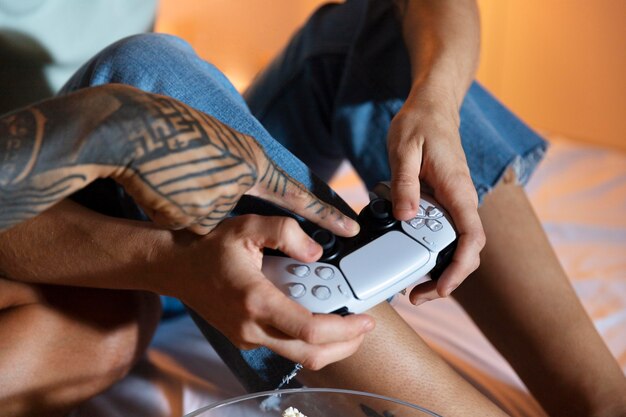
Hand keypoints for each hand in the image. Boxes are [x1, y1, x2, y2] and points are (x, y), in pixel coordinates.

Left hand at [107, 86, 358, 236]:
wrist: (124, 132)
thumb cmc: (163, 178)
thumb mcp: (201, 218)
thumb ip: (228, 225)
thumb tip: (236, 230)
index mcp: (255, 168)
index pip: (301, 197)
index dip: (326, 216)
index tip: (350, 227)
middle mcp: (248, 149)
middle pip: (289, 180)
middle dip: (310, 203)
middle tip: (334, 219)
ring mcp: (228, 140)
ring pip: (262, 174)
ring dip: (276, 195)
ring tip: (293, 212)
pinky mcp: (208, 137)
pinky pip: (239, 166)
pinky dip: (249, 186)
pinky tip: (244, 194)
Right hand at [158, 214, 374, 368]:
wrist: (175, 267)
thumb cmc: (208, 247)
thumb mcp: (247, 226)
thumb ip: (286, 232)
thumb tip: (315, 252)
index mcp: (256, 301)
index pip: (309, 330)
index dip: (344, 330)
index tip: (364, 320)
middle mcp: (251, 328)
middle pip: (310, 354)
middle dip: (345, 345)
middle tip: (363, 327)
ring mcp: (247, 338)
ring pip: (299, 357)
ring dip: (329, 346)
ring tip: (347, 325)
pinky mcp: (246, 339)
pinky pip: (285, 348)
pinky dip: (309, 340)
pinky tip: (318, 318)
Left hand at [386, 88, 484, 303]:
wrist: (432, 107)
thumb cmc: (420, 123)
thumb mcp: (404, 149)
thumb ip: (404, 183)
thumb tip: (404, 216)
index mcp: (457, 189)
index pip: (470, 237)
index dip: (460, 267)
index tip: (441, 286)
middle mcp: (461, 199)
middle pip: (465, 250)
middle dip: (447, 278)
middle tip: (417, 296)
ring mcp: (454, 201)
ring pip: (456, 244)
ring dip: (440, 268)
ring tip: (414, 285)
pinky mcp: (444, 201)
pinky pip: (444, 232)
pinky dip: (433, 252)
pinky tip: (412, 258)